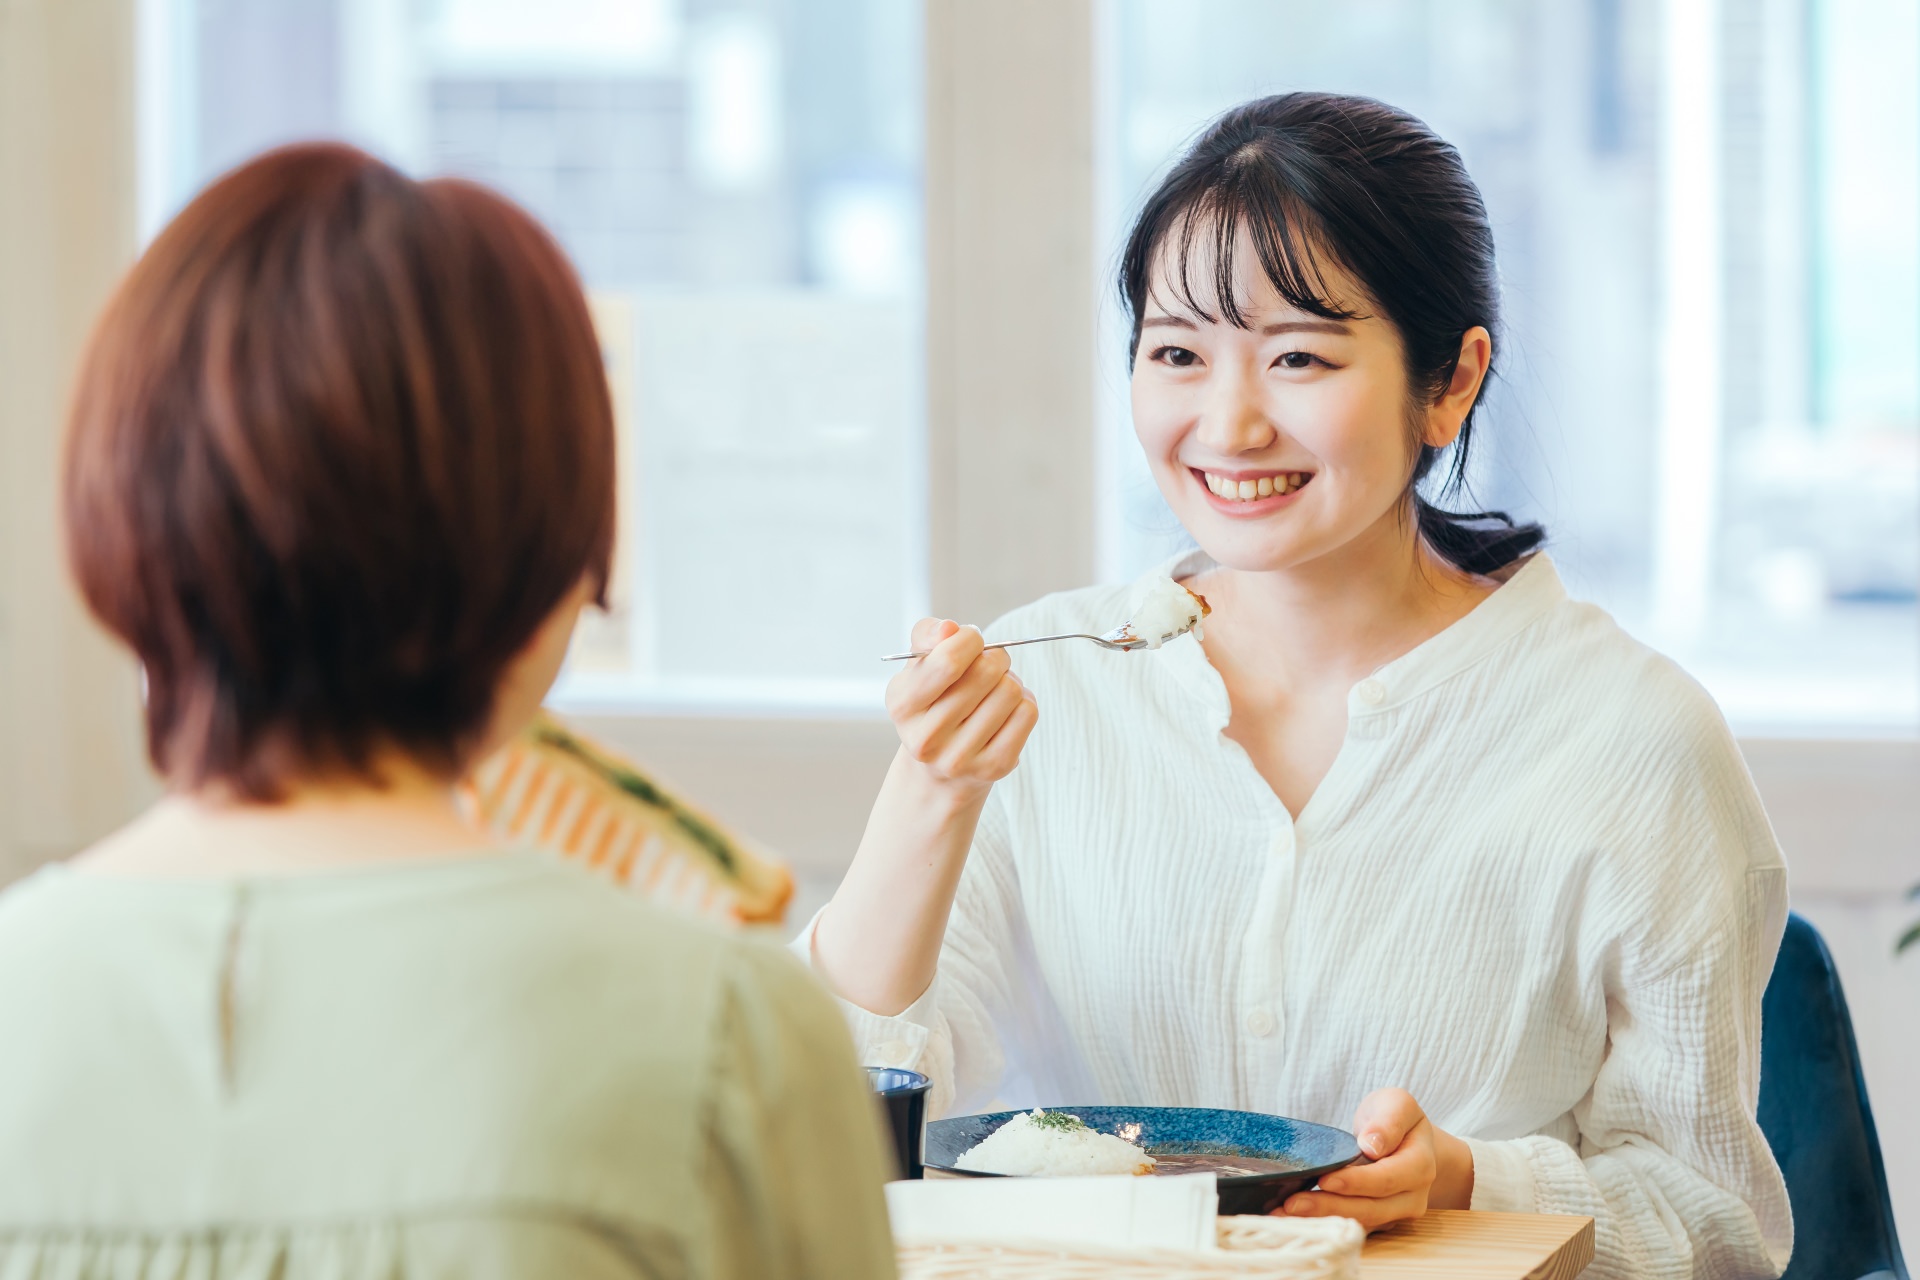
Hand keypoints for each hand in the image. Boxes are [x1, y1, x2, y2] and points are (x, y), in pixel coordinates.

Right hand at [885, 619, 1037, 799]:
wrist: (940, 767)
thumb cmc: (933, 702)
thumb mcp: (918, 666)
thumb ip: (927, 636)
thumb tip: (949, 629)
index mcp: (902, 705)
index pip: (949, 661)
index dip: (970, 639)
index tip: (971, 641)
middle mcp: (926, 738)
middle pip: (986, 672)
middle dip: (994, 658)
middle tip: (988, 665)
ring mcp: (959, 758)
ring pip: (1010, 691)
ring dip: (1009, 680)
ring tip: (994, 691)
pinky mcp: (992, 768)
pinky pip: (1027, 712)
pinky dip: (1023, 701)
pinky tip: (1006, 710)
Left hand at [1279, 1088, 1473, 1229]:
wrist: (1406, 1141)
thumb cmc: (1395, 1119)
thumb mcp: (1397, 1104)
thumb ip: (1388, 1121)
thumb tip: (1373, 1146)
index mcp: (1420, 1165)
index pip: (1388, 1179)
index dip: (1357, 1182)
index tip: (1325, 1179)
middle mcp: (1412, 1197)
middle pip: (1371, 1208)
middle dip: (1330, 1207)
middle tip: (1292, 1204)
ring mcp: (1395, 1213)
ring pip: (1359, 1222)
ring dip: (1322, 1219)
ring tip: (1284, 1214)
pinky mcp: (1377, 1222)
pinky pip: (1351, 1225)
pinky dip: (1323, 1223)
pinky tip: (1293, 1218)